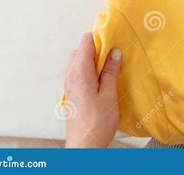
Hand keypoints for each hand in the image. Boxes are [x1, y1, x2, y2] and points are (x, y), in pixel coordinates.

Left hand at [64, 33, 121, 147]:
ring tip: (109, 67)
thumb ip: (111, 71)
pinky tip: (102, 79)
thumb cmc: (97, 123)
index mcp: (80, 72)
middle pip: (80, 50)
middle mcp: (71, 75)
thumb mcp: (109, 94)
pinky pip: (78, 72)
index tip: (113, 38)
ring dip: (93, 60)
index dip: (100, 37)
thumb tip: (114, 52)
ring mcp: (69, 84)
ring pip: (78, 61)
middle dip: (97, 48)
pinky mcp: (71, 92)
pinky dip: (89, 70)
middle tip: (114, 54)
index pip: (85, 42)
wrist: (84, 146)